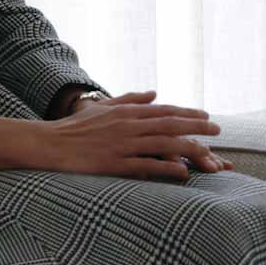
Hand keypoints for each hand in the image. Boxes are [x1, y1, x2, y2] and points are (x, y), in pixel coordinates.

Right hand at [45, 90, 232, 179]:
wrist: (47, 143)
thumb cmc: (75, 127)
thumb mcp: (103, 107)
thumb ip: (130, 99)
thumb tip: (154, 93)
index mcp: (127, 112)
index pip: (165, 111)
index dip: (188, 113)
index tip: (206, 117)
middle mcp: (128, 125)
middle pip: (170, 124)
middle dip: (196, 127)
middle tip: (218, 131)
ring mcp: (122, 145)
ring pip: (163, 144)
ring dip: (188, 148)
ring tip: (208, 154)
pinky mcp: (113, 164)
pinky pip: (145, 165)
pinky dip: (165, 168)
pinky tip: (182, 171)